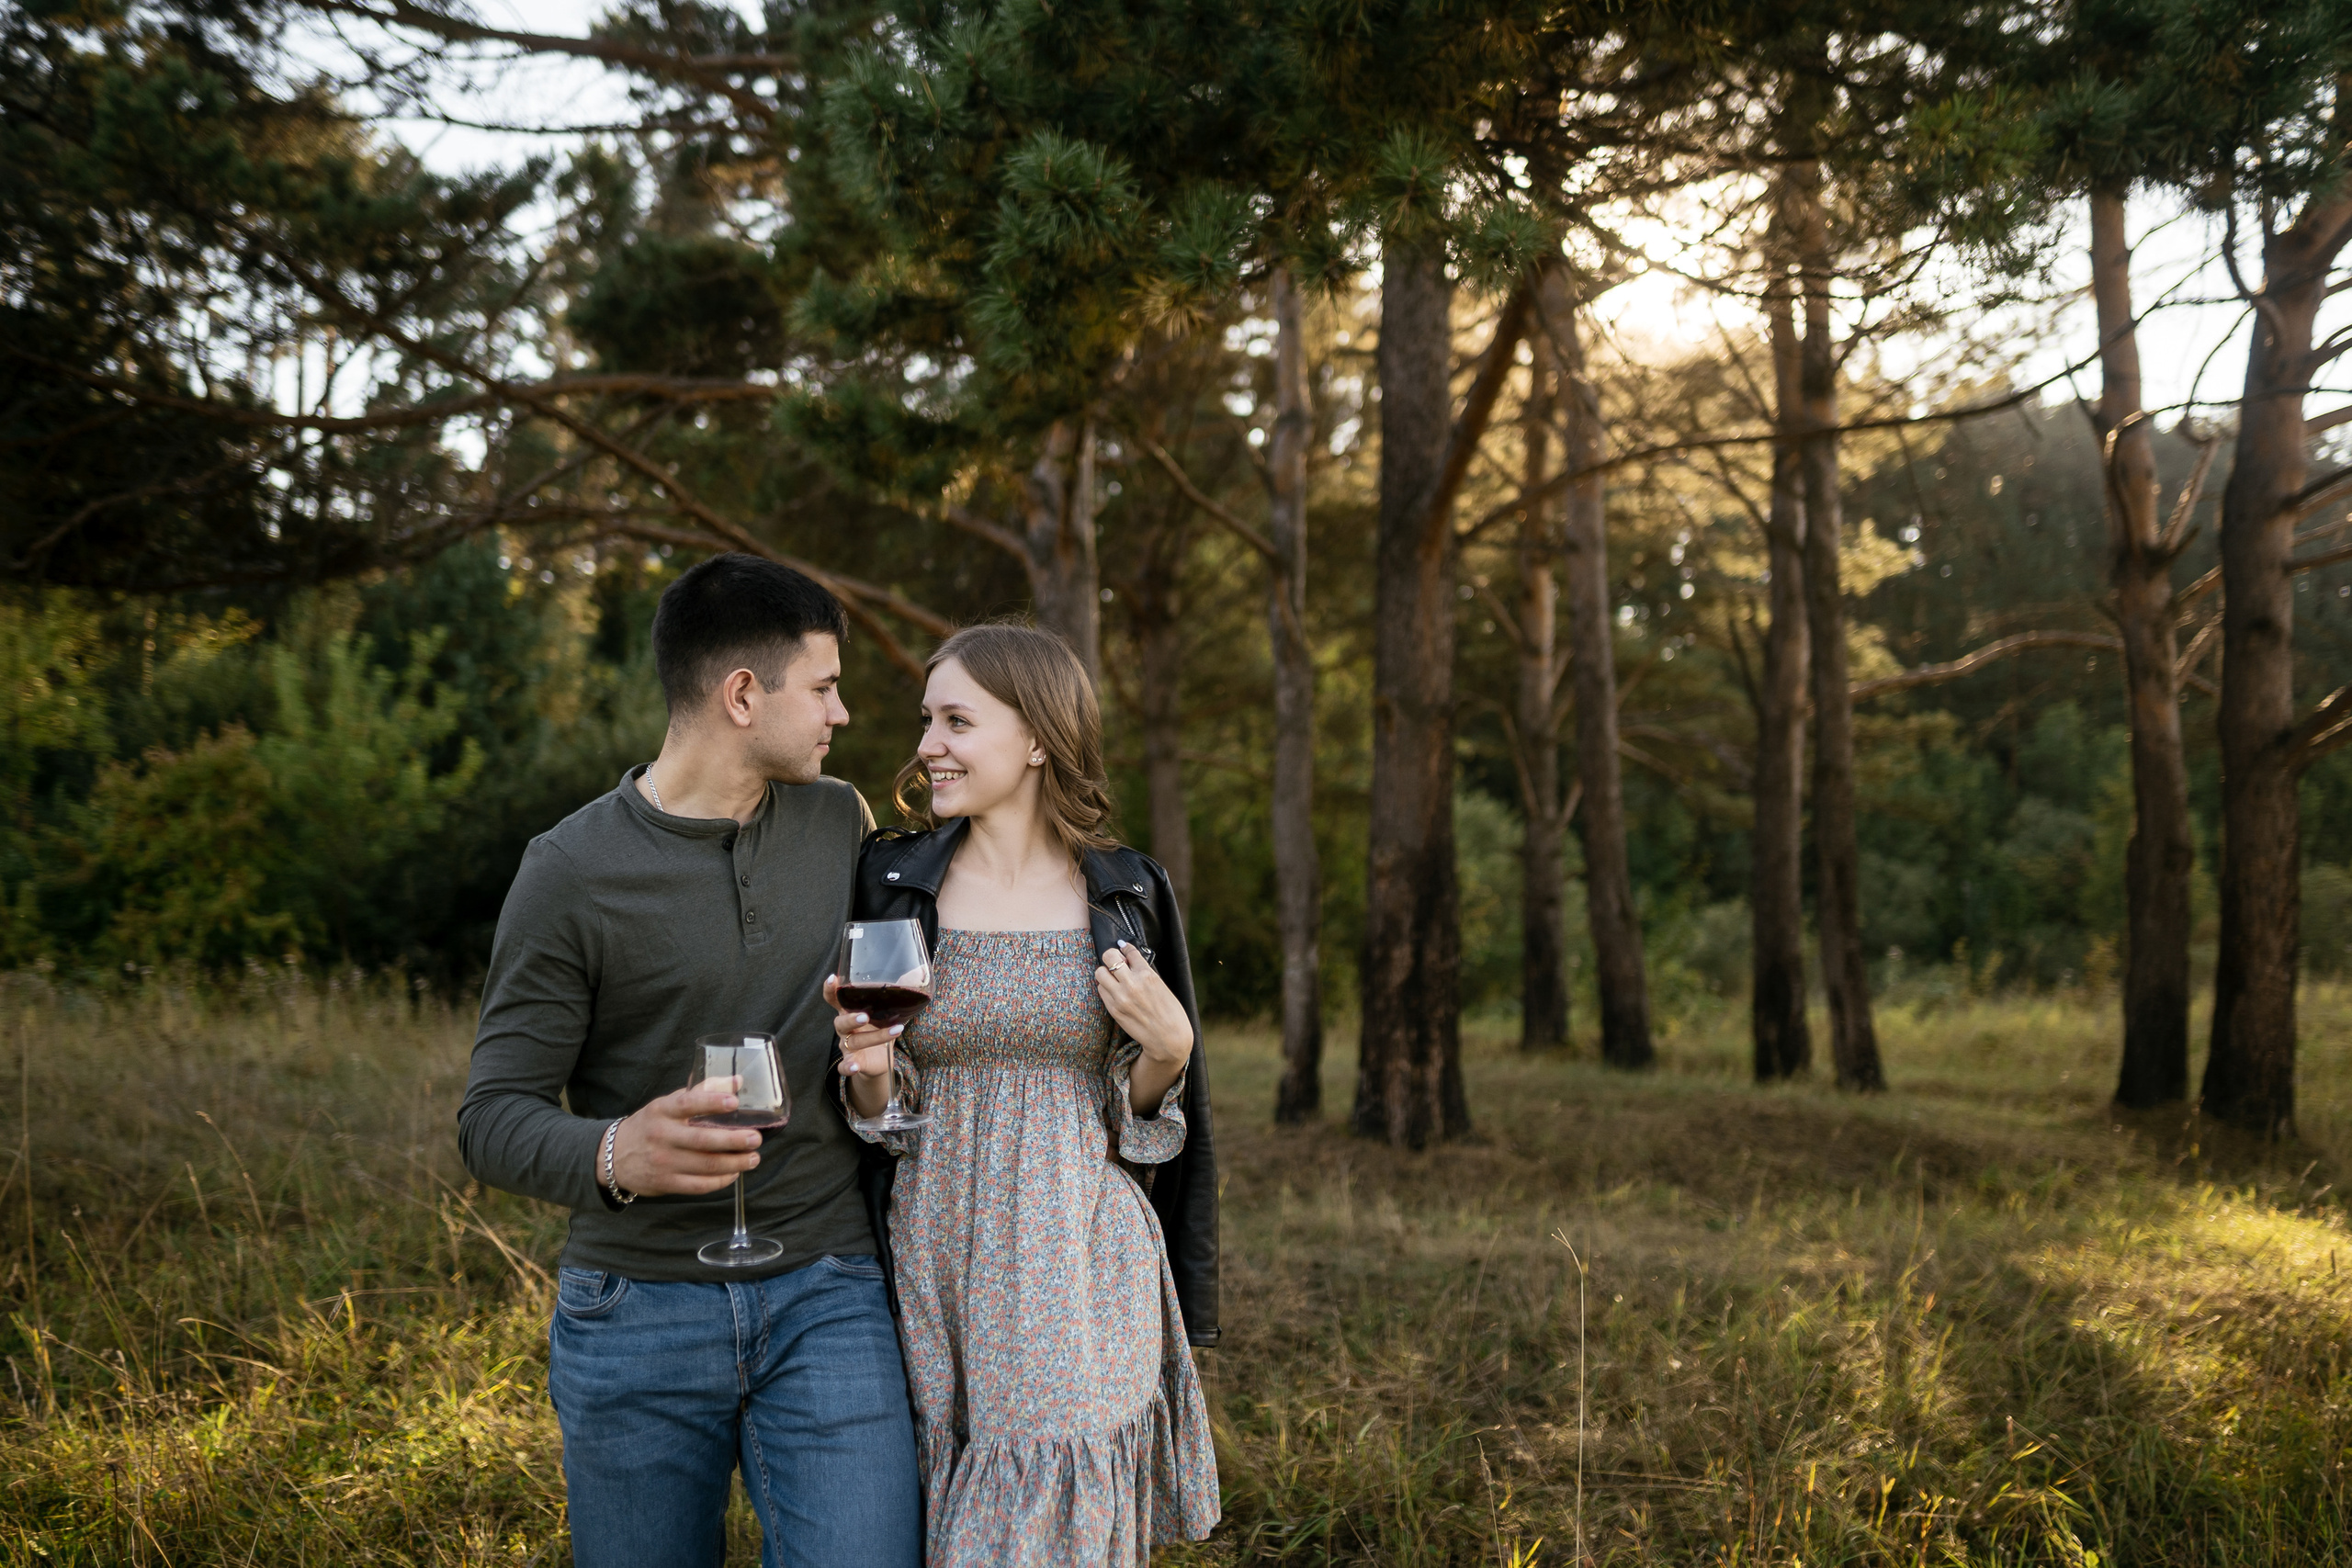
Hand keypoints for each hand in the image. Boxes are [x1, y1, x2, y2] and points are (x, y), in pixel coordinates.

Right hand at [609, 1081, 764, 1196]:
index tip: (735, 1101)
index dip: (712, 1102)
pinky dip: (721, 1180)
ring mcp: (663, 1161)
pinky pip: (699, 1185)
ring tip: (753, 1158)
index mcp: (662, 1110)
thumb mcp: (667, 1104)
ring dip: (735, 1163)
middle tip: (755, 1139)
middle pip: (703, 1139)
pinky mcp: (666, 1183)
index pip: (688, 1103)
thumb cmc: (650, 1126)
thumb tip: (736, 1081)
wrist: (614, 1157)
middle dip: (734, 1140)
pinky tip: (734, 1173)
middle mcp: (662, 1135)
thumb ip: (700, 1092)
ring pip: (706, 1165)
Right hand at [826, 973, 901, 1117]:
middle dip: (852, 1018)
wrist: (879, 1059)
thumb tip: (914, 972)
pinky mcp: (853, 1062)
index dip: (831, 989)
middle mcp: (846, 1029)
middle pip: (840, 1022)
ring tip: (895, 1031)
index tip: (833, 978)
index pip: (835, 999)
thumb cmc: (879, 1029)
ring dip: (874, 1037)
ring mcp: (847, 1046)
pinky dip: (848, 1067)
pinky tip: (855, 1067)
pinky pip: (844, 1066)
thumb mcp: (887, 1012)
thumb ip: (895, 996)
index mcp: (851, 1012)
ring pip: (853, 1042)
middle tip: (865, 1016)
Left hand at [1095, 940, 1191, 1065]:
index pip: (1129, 951)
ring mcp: (1120, 997)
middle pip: (1109, 956)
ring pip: (1100, 973)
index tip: (1124, 949)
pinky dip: (1106, 988)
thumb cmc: (1170, 1013)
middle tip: (1116, 963)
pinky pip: (1101, 990)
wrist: (1169, 1039)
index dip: (1125, 948)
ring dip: (1106, 973)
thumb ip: (1145, 972)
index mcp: (1148, 975)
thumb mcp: (1162, 986)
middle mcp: (1132, 983)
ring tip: (1114, 979)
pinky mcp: (1114, 1009)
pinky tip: (1114, 992)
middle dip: (1111, 957)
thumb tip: (1129, 960)